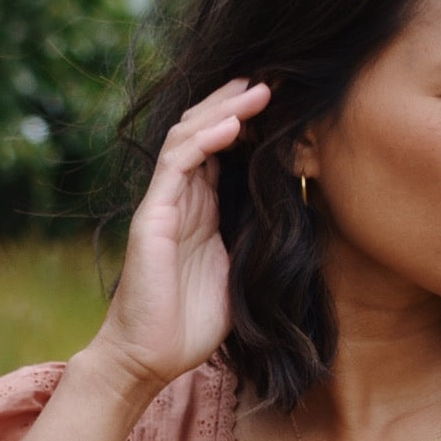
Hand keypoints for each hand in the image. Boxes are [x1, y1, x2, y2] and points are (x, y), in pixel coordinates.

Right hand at [90, 77, 271, 395]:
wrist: (149, 358)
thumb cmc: (190, 326)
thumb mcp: (237, 276)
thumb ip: (253, 244)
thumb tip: (291, 221)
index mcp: (202, 213)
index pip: (223, 153)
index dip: (249, 127)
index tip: (284, 110)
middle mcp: (181, 201)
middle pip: (205, 133)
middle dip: (237, 104)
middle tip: (273, 82)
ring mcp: (164, 204)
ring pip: (190, 137)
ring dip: (225, 110)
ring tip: (258, 90)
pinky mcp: (152, 215)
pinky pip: (178, 164)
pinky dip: (206, 140)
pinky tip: (233, 125)